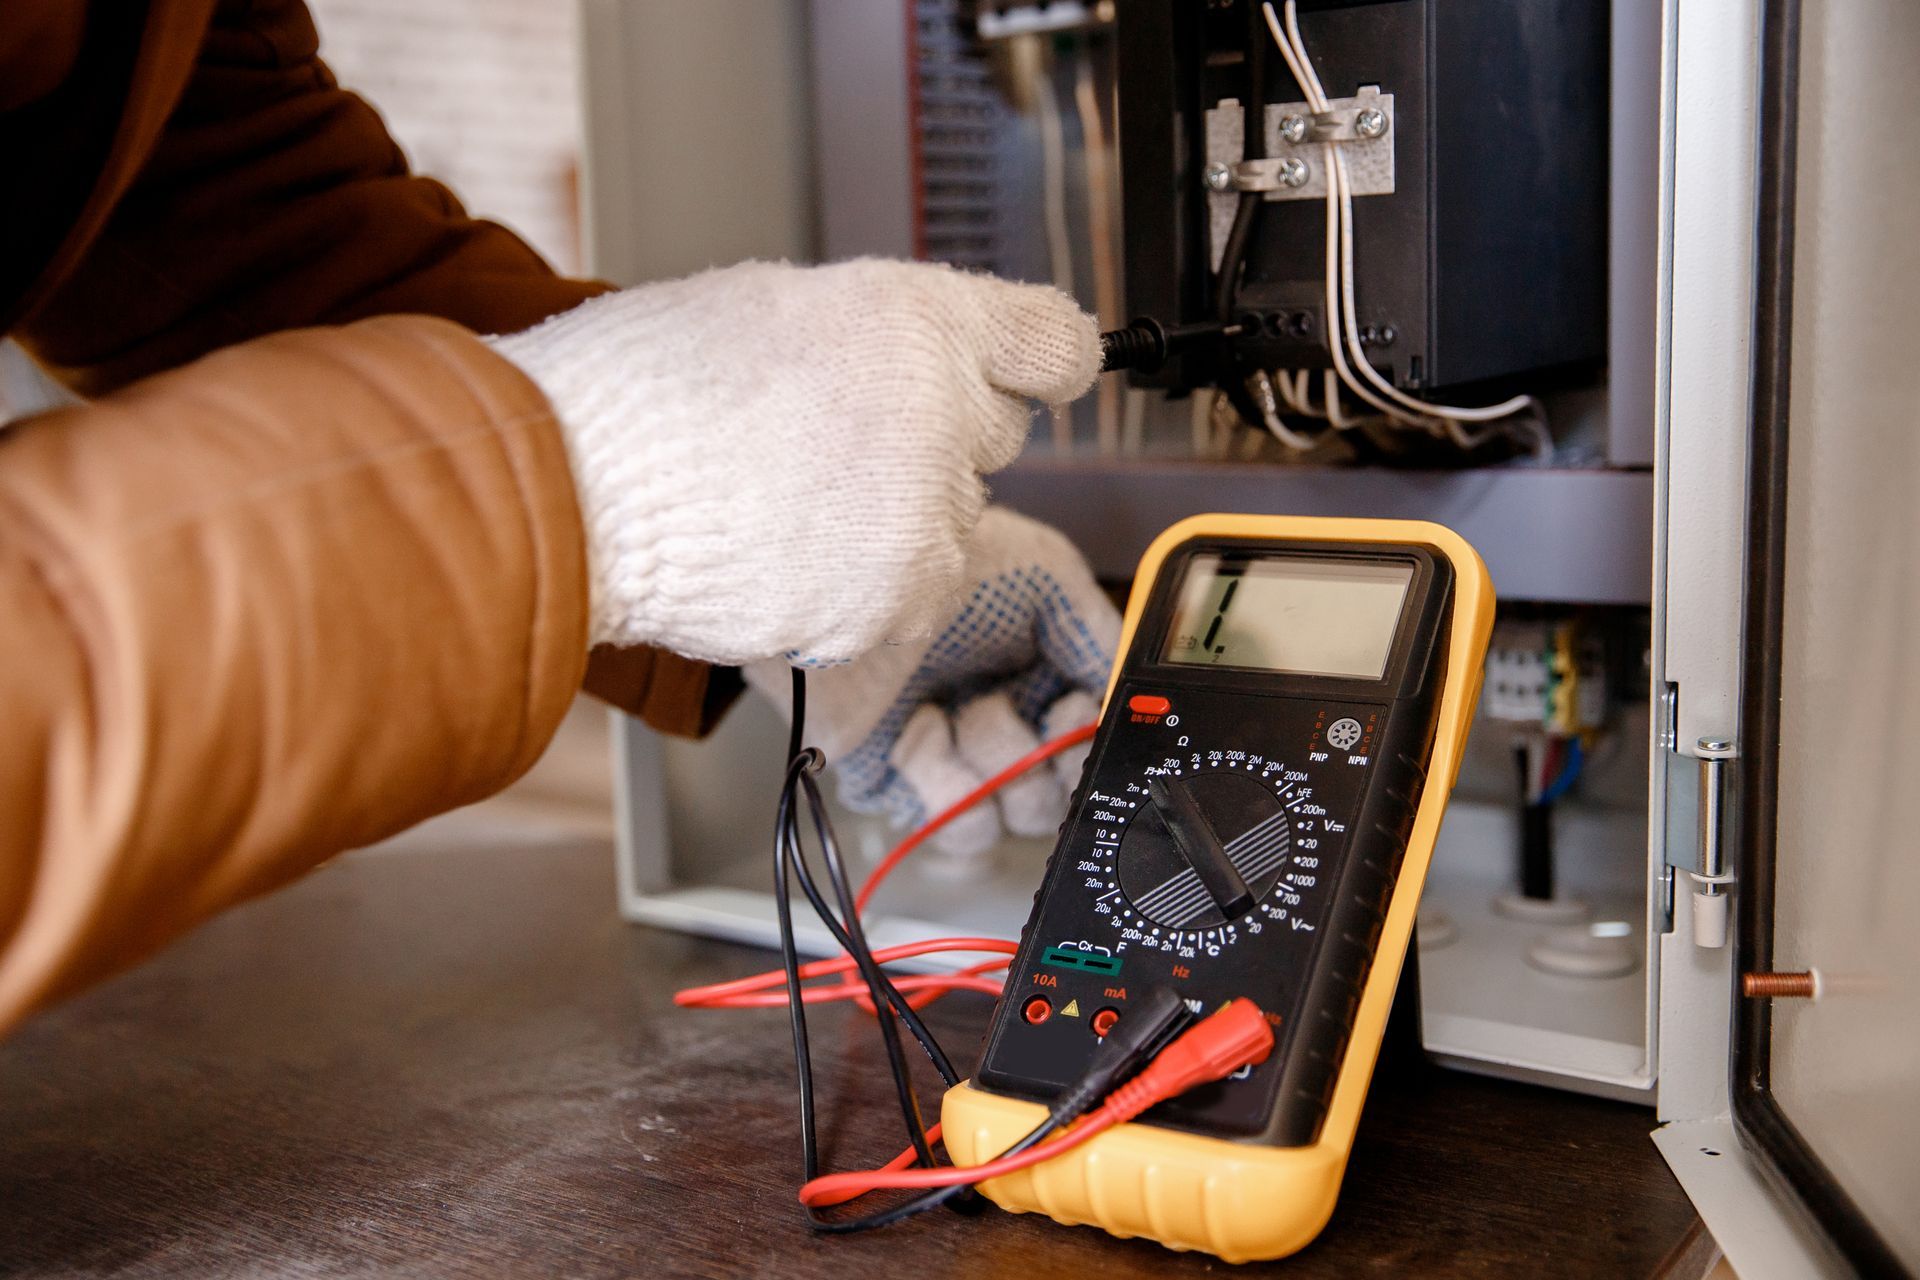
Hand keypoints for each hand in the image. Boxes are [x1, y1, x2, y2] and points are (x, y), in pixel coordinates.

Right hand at [486, 259, 1100, 663]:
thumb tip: (931, 364)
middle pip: (996, 436)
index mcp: (918, 321)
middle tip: (835, 438)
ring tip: (787, 500)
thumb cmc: (645, 392)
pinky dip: (860, 584)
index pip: (1056, 343)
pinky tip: (783, 551)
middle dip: (936, 438)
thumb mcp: (779, 305)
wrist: (571, 491)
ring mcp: (920, 520)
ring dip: (897, 519)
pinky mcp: (892, 602)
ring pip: (952, 523)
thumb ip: (884, 335)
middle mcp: (940, 417)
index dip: (1038, 361)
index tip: (1035, 374)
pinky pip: (908, 592)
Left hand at [746, 508, 1119, 859]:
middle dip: (1046, 757)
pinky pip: (957, 824)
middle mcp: (1000, 717)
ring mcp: (952, 756)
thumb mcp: (1046, 571)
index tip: (1069, 706)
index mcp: (1037, 672)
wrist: (840, 585)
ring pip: (1016, 815)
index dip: (1089, 736)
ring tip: (957, 710)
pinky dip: (948, 783)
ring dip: (997, 763)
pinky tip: (922, 730)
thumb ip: (1099, 635)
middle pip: (1061, 793)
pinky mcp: (903, 786)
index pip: (1091, 741)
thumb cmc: (932, 559)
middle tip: (1013, 710)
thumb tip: (1118, 695)